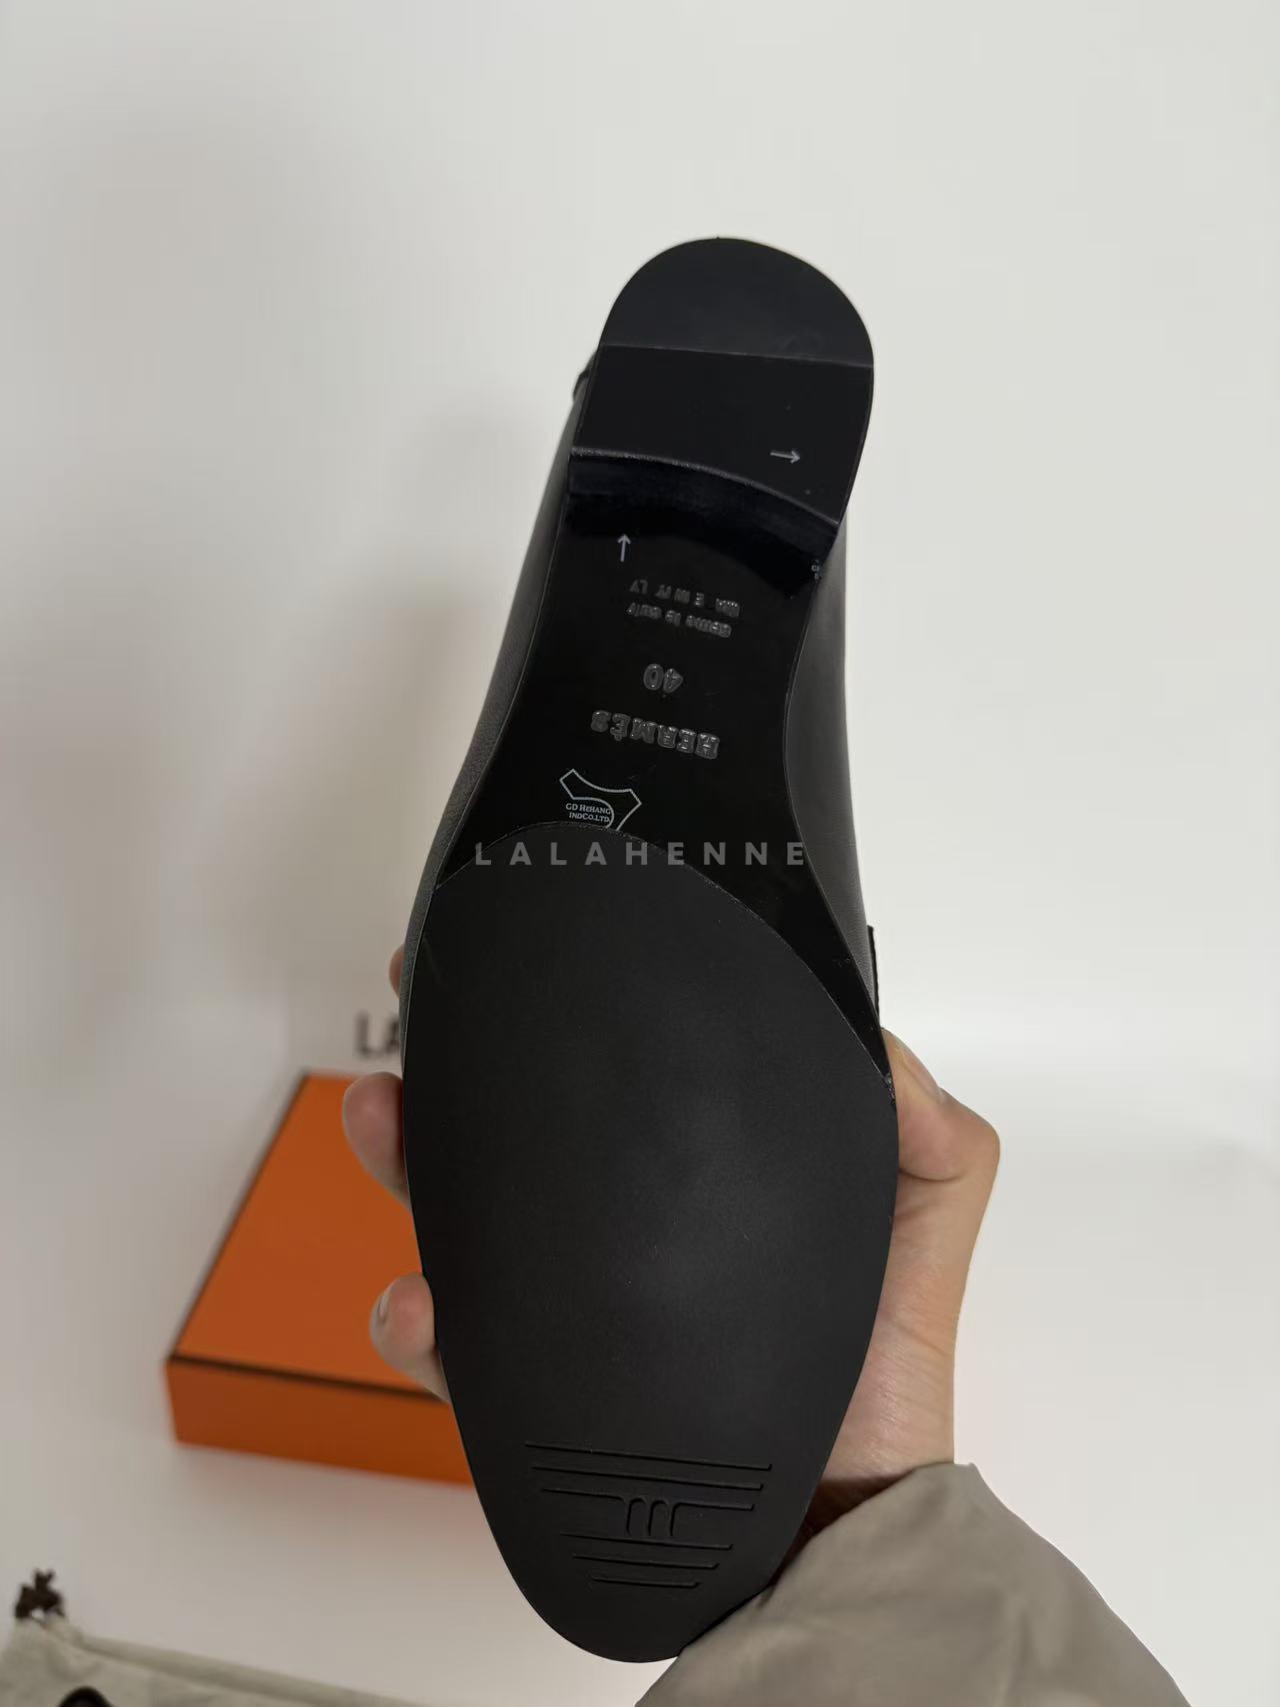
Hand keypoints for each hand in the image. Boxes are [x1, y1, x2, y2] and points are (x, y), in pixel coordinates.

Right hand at [343, 948, 998, 1536]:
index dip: (561, 1018)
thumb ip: (930, 1128)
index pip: (613, 1078)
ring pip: (453, 1216)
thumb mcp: (926, 1215)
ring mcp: (567, 1307)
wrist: (843, 1523)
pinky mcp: (532, 1396)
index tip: (517, 956)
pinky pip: (449, 1350)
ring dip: (401, 1159)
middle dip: (447, 1065)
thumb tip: (876, 1041)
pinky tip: (419, 1300)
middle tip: (414, 1020)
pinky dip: (413, 1322)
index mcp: (691, 1174)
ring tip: (384, 1120)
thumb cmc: (884, 1369)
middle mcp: (616, 1228)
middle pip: (507, 1130)